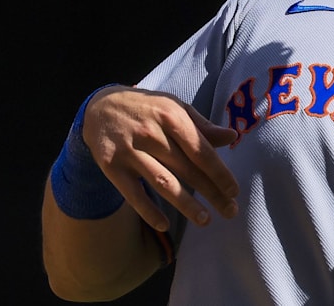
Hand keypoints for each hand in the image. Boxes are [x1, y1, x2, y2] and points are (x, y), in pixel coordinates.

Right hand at [82, 86, 239, 230]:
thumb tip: (233, 137)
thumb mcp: (175, 108)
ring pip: (163, 183)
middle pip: (186, 169)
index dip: (219, 173)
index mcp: (171, 116)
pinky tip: (165, 225)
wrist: (99, 107)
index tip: (234, 191)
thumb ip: (203, 126)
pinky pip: (133, 194)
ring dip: (185, 204)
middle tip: (230, 211)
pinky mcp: (111, 166)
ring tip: (205, 220)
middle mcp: (151, 133)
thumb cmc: (148, 109)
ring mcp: (130, 151)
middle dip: (211, 192)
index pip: (200, 150)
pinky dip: (148, 211)